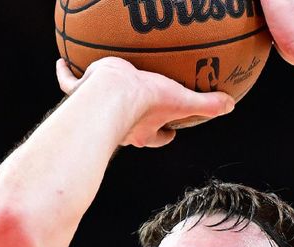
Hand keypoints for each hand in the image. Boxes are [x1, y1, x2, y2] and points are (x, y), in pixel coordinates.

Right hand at [56, 57, 234, 147]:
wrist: (112, 93)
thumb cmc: (146, 101)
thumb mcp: (182, 99)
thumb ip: (207, 104)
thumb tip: (232, 104)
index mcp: (145, 129)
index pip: (159, 137)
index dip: (165, 135)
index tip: (169, 131)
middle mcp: (122, 127)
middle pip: (130, 129)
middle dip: (134, 125)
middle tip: (136, 111)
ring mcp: (99, 112)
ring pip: (97, 110)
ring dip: (99, 103)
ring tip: (96, 87)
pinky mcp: (80, 95)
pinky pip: (70, 84)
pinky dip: (66, 75)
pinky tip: (62, 62)